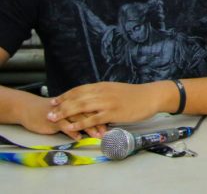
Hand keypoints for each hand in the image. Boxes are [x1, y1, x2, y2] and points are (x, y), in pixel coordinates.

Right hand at [15, 93, 104, 140]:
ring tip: (98, 136)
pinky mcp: (53, 120)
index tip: (115, 121)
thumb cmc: (54, 109)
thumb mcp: (70, 108)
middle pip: (90, 112)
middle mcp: (72, 105)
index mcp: (78, 100)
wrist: (31, 109)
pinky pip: (64, 126)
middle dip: (100, 122)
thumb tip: (100, 116)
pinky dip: (72, 132)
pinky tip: (79, 138)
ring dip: (89, 128)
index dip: (105, 113)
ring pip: (78, 119)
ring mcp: (63, 112)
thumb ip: (84, 110)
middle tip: (109, 131)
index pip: (95, 105)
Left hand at [48, 81, 166, 133]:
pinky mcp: (113, 113)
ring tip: (54, 119)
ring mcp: (107, 102)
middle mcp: (103, 92)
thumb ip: (104, 93)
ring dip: (66, 113)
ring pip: (82, 106)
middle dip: (61, 105)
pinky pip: (93, 118)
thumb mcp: (116, 90)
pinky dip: (80, 123)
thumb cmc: (135, 95)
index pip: (80, 89)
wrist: (151, 96)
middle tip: (49, 111)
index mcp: (103, 86)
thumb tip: (92, 98)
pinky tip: (71, 127)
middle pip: (77, 97)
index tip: (55, 100)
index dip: (66, 95)